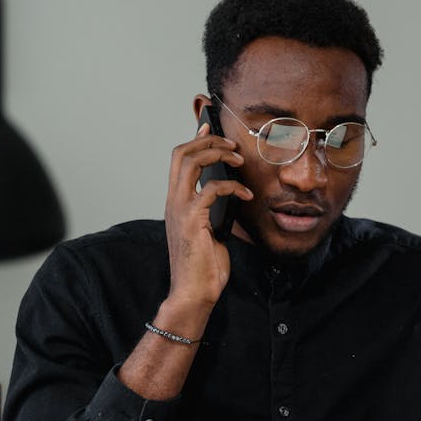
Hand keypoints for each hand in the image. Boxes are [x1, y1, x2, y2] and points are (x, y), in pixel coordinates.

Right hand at [163, 122, 251, 309]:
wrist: (194, 292)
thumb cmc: (203, 266)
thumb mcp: (210, 231)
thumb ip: (213, 211)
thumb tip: (229, 195)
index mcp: (176, 202)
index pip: (178, 160)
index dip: (195, 140)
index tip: (210, 128)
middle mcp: (173, 201)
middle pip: (181, 153)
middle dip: (207, 140)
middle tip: (232, 145)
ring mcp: (180, 209)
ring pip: (190, 162)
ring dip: (216, 154)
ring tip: (238, 159)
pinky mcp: (192, 220)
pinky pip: (212, 189)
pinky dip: (233, 187)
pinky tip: (247, 196)